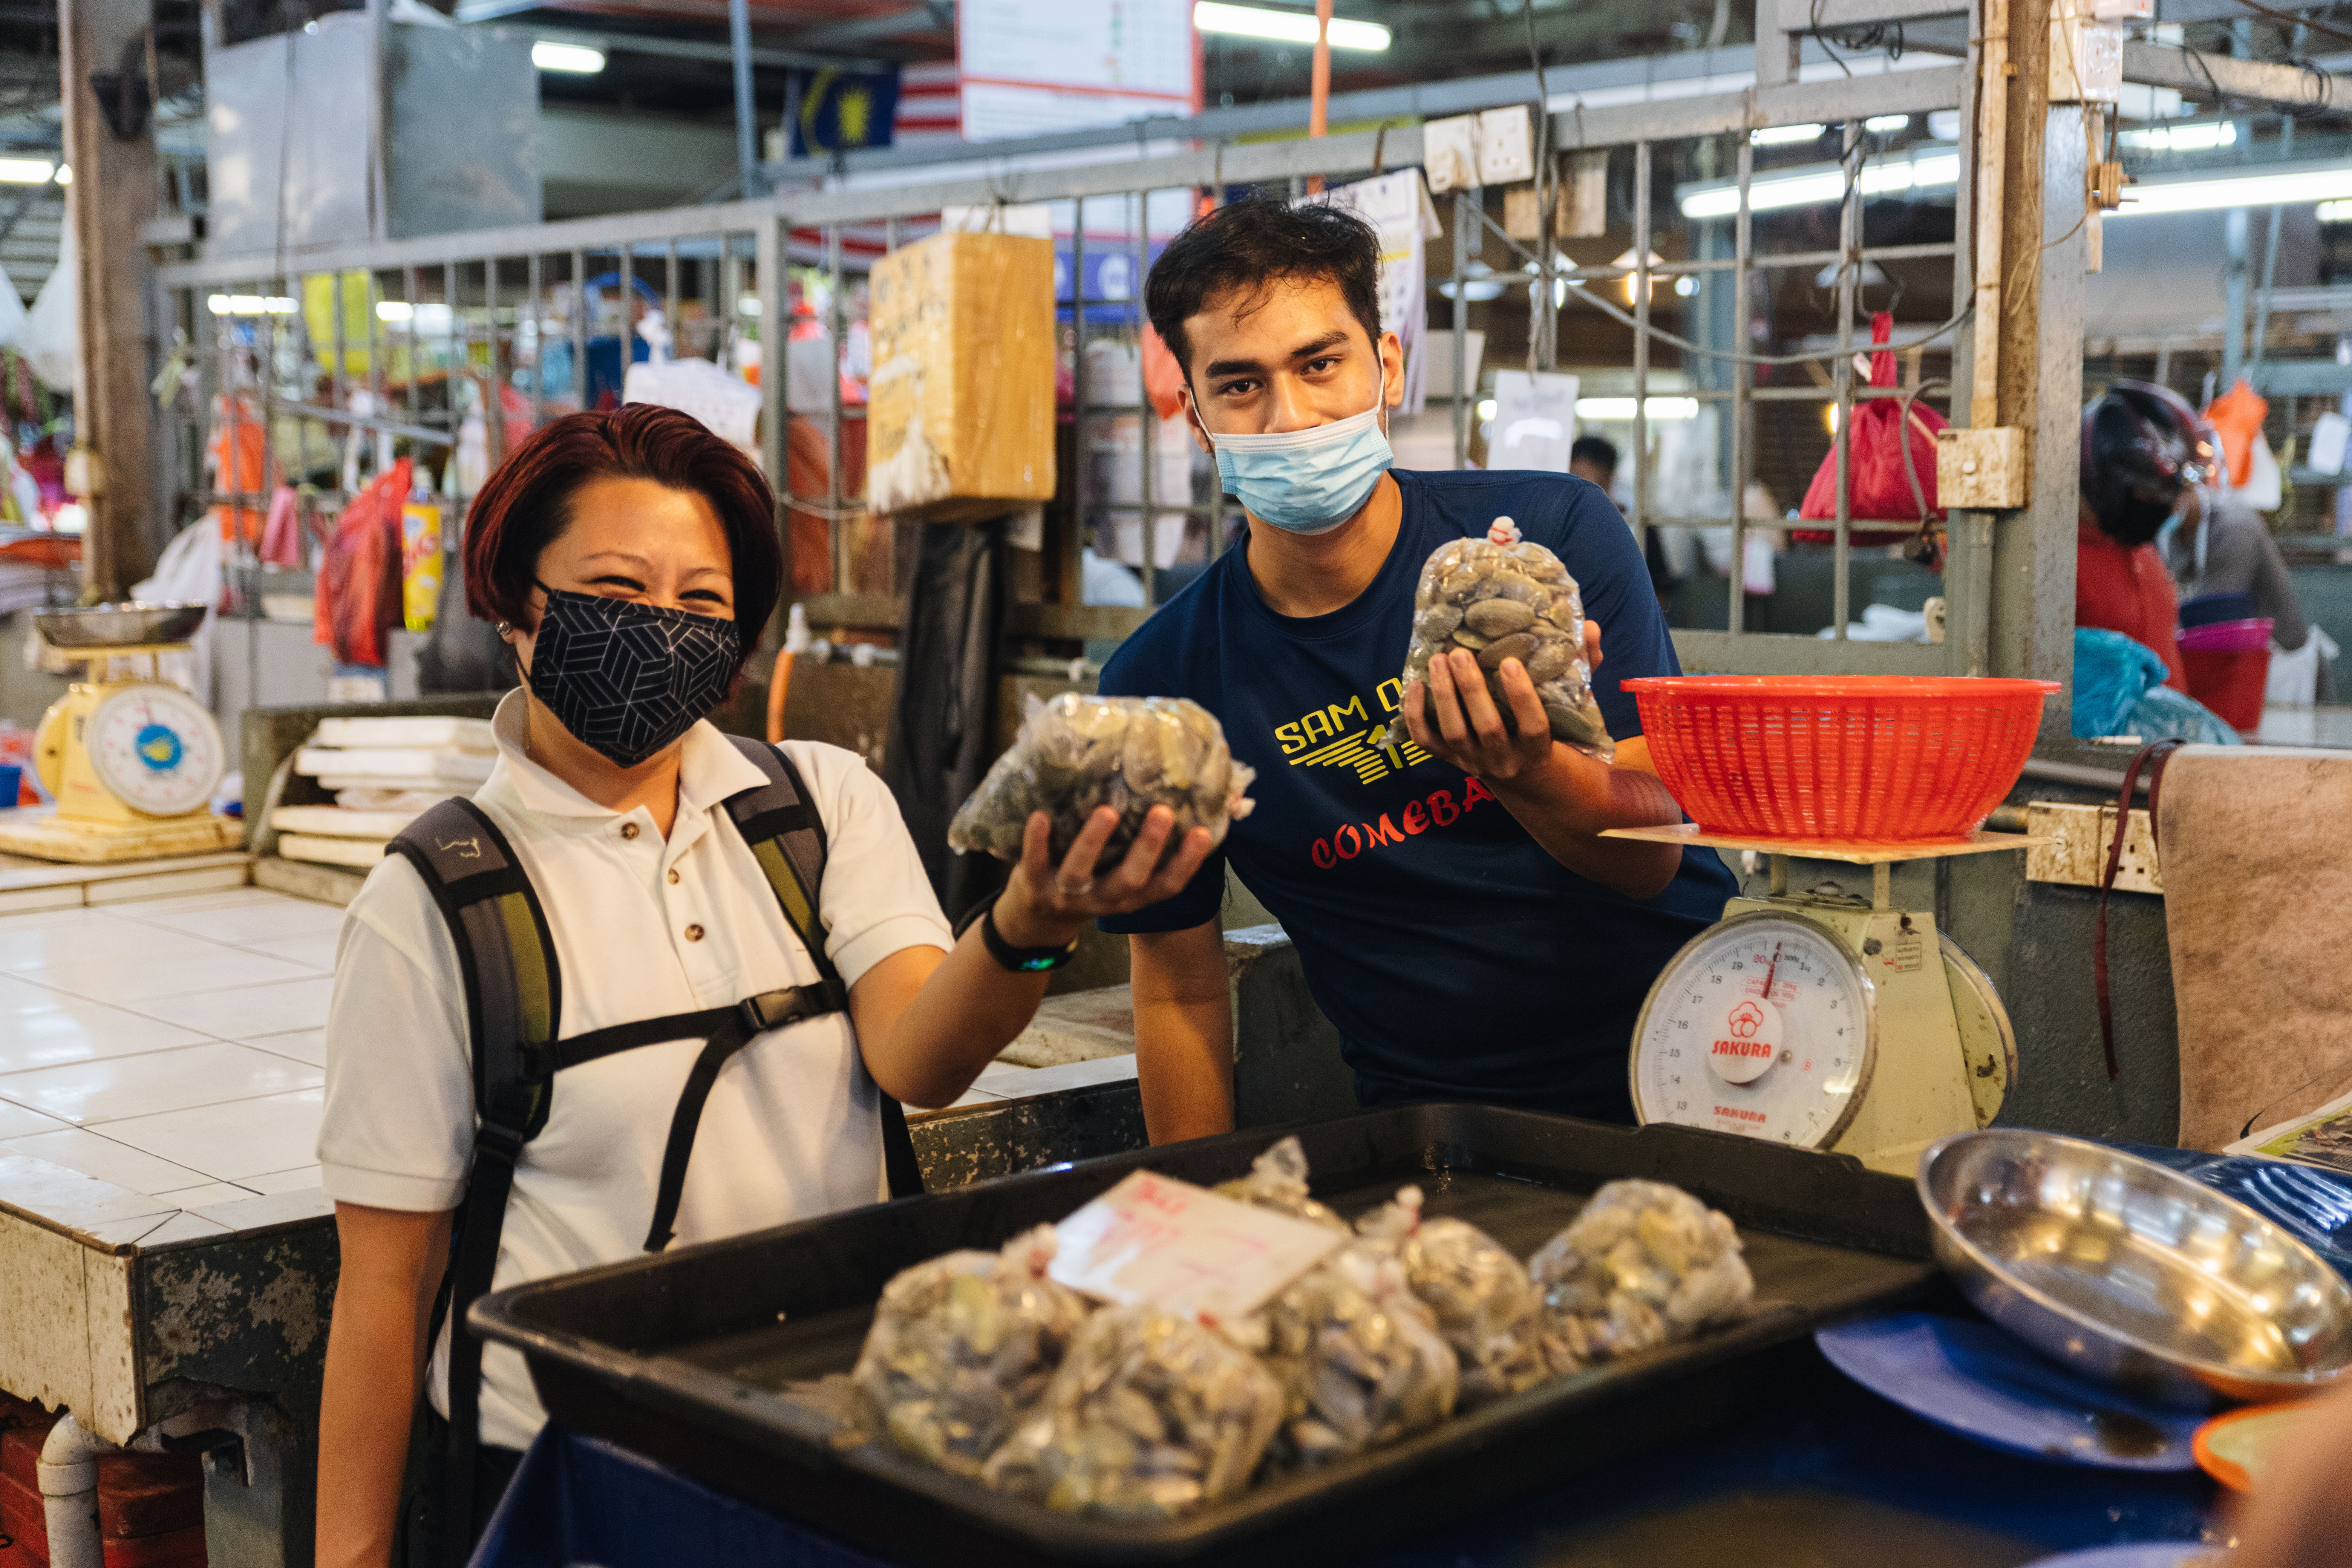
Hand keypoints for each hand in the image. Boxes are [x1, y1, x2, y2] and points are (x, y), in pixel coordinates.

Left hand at [994, 806, 1215, 948]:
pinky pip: (1034, 863)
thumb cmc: (1093, 878)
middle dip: (1147, 848)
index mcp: (1131, 897)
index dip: (1186, 863)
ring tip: (1107, 811)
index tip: (1202, 833)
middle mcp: (1104, 899)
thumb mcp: (1124, 872)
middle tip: (1162, 812)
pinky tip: (1040, 815)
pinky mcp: (1033, 884)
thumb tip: (1203, 806)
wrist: (1036, 916)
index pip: (1166, 886)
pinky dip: (1036, 841)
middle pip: (1130, 880)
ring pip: (1081, 873)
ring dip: (1093, 842)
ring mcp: (1067, 894)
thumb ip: (1153, 845)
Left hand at [1402, 622, 1604, 783]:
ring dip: (1444, 696)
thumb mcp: (1575, 707)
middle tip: (1459, 653)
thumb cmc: (1556, 733)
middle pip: (1487, 728)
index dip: (1521, 697)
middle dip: (1471, 691)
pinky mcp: (1451, 762)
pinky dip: (1415, 716)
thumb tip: (1589, 627)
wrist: (1529, 782)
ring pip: (1455, 734)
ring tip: (1438, 659)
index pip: (1533, 727)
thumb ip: (1584, 667)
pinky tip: (1413, 685)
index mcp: (1539, 751)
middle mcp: (1505, 762)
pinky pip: (1427, 743)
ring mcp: (1475, 763)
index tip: (1510, 663)